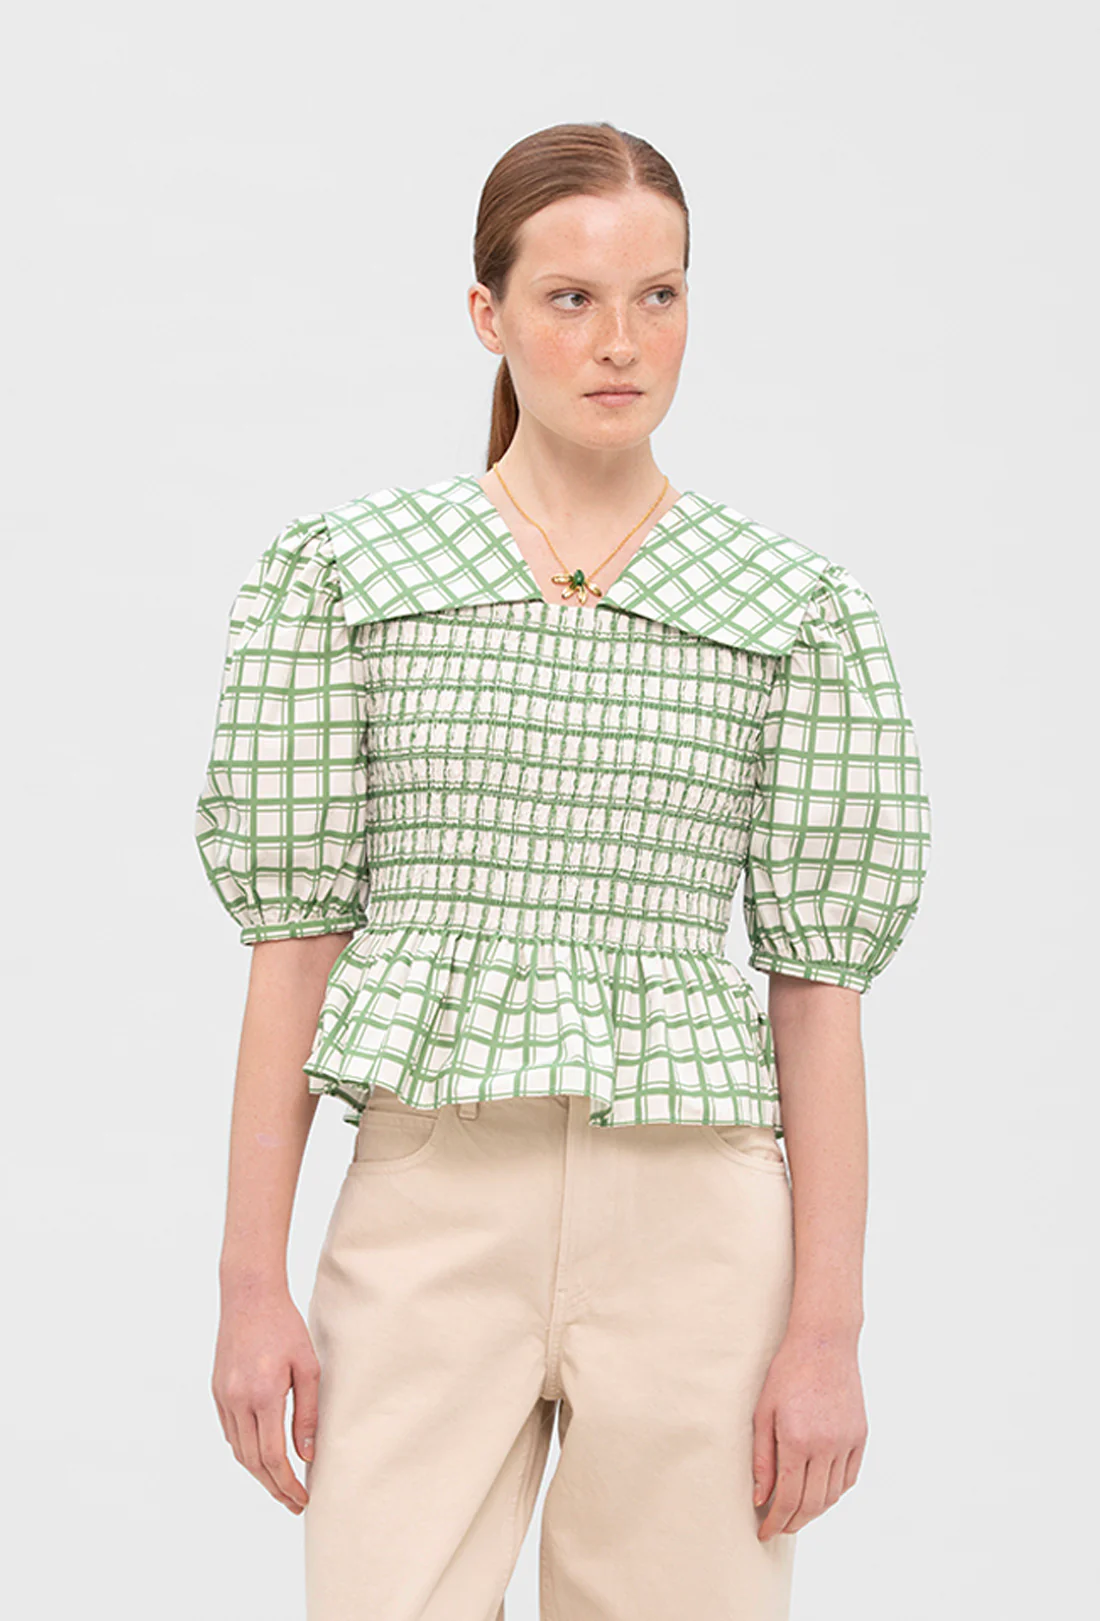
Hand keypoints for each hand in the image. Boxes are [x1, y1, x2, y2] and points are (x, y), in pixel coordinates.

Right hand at [212, 1278, 320, 1513]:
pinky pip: (230, 1432)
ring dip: (259, 1473)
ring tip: (280, 1484)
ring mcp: (223, 1397)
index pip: (274, 1457)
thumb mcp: (308, 1366)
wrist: (248, 1295)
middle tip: (294, 1503)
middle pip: (253, 1462)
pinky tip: (261, 1454)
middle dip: (274, 1487)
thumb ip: (307, 1413)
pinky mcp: (216, 1391)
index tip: (303, 1499)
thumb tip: (307, 1455)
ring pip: (238, 1450)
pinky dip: (245, 1450)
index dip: (287, 1484)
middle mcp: (238, 1401)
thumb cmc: (285, 1326)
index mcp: (263, 1395)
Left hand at [751, 1328, 867, 1539]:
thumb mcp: (763, 1412)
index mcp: (796, 1440)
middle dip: (793, 1522)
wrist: (824, 1342)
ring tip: (796, 1513)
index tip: (764, 1532)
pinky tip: (819, 1493)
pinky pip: (849, 1478)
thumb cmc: (786, 1372)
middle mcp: (825, 1445)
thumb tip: (761, 1499)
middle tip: (778, 1528)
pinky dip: (834, 1492)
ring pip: (832, 1495)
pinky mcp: (860, 1436)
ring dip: (814, 1511)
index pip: (787, 1498)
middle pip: (812, 1504)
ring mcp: (846, 1441)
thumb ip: (762, 1458)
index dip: (775, 1521)